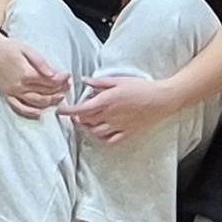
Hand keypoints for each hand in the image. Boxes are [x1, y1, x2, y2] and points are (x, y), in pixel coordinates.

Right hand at [0, 29, 69, 115]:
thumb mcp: (27, 49)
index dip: (61, 79)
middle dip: (58, 90)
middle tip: (67, 86)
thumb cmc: (9, 47)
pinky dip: (29, 113)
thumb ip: (41, 63)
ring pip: (35, 102)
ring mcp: (12, 92)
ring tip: (59, 98)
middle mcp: (19, 85)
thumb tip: (53, 74)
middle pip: (44, 92)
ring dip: (49, 102)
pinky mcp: (7, 95)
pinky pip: (18, 108)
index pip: (49, 81)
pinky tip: (39, 114)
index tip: (67, 76)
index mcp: (26, 73)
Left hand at [59, 71, 174, 145]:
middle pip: (87, 121)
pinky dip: (102, 138)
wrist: (161, 99)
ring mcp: (119, 126)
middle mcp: (110, 116)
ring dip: (88, 127)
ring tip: (87, 121)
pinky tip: (101, 132)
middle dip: (78, 117)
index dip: (69, 111)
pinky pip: (110, 140)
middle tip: (76, 112)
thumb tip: (85, 81)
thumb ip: (100, 83)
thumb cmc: (141, 87)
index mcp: (107, 101)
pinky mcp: (127, 133)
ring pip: (96, 132)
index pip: (82, 109)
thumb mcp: (119, 80)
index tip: (60, 111)